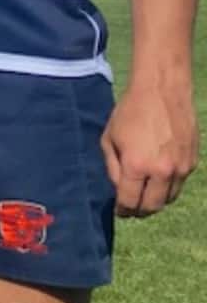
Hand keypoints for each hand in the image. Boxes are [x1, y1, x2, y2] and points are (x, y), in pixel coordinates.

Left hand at [103, 78, 196, 216]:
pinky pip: (179, 184)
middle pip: (152, 207)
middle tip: (132, 209)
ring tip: (144, 196)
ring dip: (156, 201)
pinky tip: (158, 180)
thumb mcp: (109, 139)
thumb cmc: (130, 112)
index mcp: (137, 166)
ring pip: (169, 199)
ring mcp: (180, 168)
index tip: (119, 211)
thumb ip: (113, 168)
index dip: (123, 210)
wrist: (162, 91)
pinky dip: (168, 187)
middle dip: (140, 211)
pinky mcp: (192, 162)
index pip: (130, 202)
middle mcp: (161, 171)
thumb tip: (119, 189)